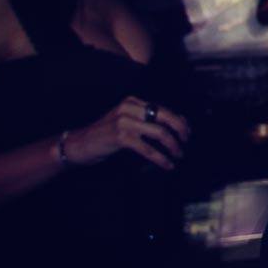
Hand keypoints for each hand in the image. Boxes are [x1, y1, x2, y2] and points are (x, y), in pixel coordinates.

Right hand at [64, 95, 190, 170]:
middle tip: (187, 142)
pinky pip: (148, 149)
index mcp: (133, 102)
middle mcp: (129, 108)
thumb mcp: (127, 121)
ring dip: (174, 146)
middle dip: (181, 130)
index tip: (187, 133)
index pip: (163, 109)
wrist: (79, 144)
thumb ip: (148, 120)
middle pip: (166, 117)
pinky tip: (168, 165)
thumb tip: (179, 122)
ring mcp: (125, 122)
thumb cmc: (106, 134)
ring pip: (160, 133)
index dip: (179, 121)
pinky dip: (161, 158)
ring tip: (179, 155)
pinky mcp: (121, 137)